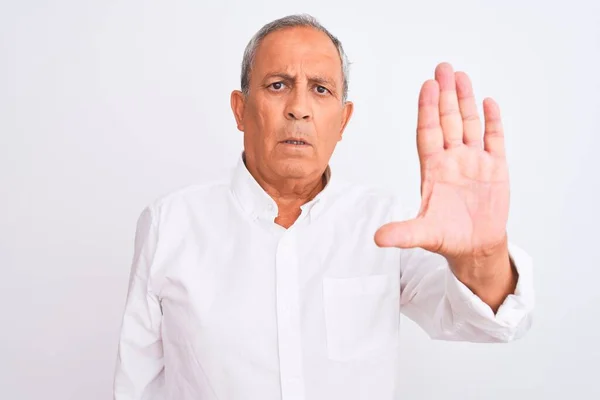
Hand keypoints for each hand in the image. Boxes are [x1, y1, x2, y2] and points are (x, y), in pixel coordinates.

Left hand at [375, 62, 509, 263]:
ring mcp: (474, 161)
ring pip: (469, 124)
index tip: (427, 86)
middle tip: (443, 68)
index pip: (428, 132)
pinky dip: (492, 121)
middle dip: (445, 95)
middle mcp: (452, 160)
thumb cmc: (447, 238)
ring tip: (461, 77)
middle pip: (447, 120)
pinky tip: (488, 102)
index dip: (427, 109)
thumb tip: (379, 239)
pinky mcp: (495, 168)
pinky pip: (494, 139)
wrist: (474, 247)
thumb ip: (403, 233)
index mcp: (433, 169)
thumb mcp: (423, 235)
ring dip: (466, 101)